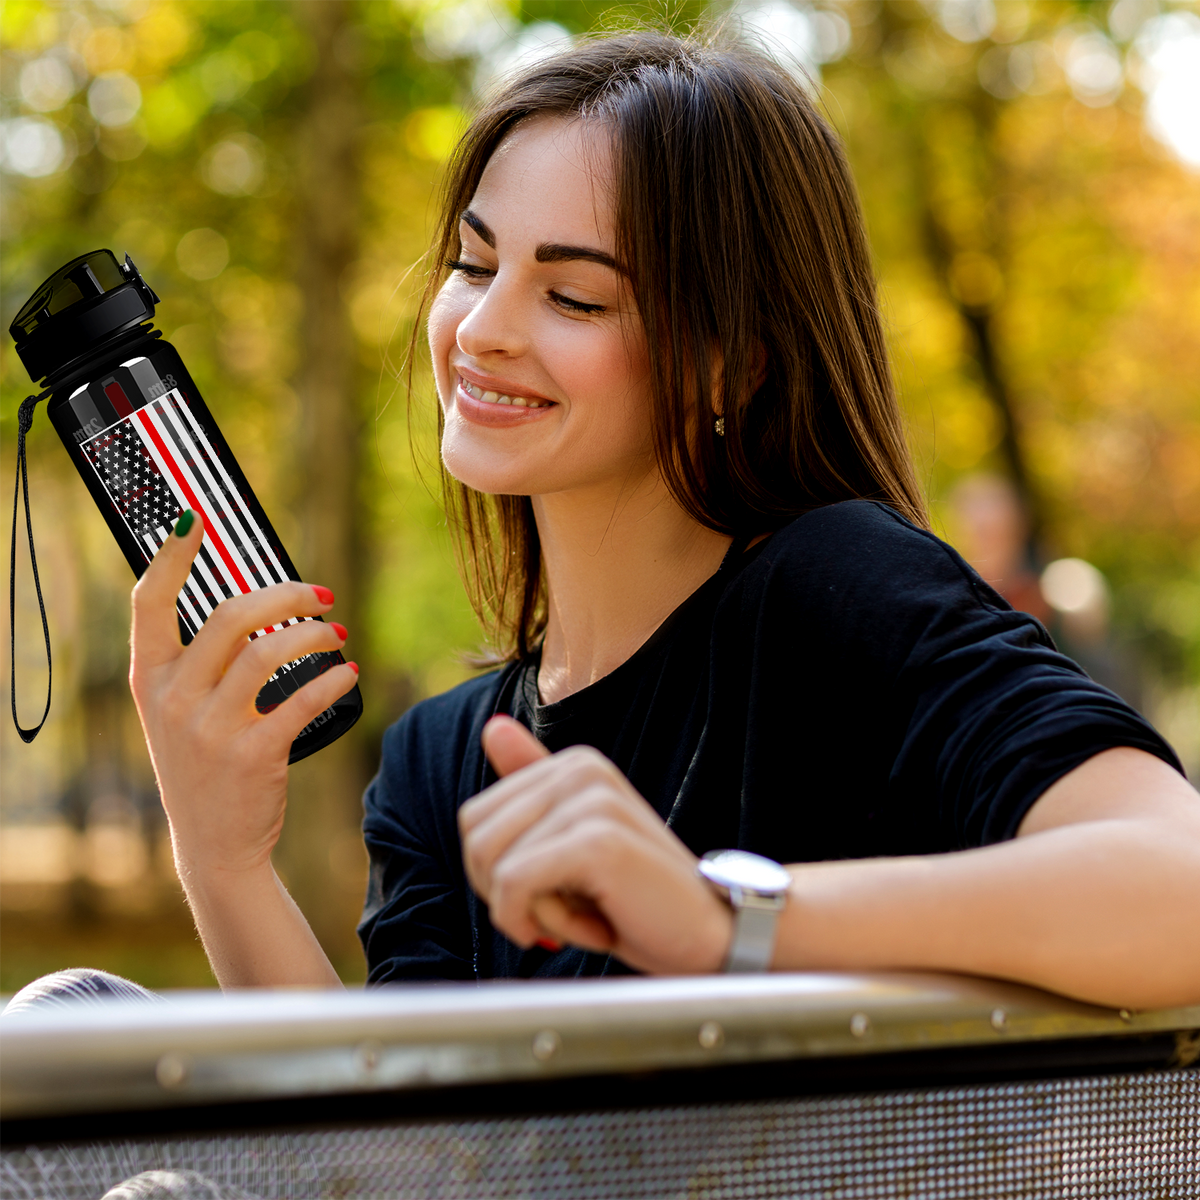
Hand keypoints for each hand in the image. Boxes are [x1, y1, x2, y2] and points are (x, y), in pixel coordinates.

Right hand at [129, 513, 358, 879]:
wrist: (213, 845)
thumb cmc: (204, 766)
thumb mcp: (179, 713)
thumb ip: (198, 662)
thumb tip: (253, 600)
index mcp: (150, 679)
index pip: (149, 602)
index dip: (172, 556)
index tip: (196, 520)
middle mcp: (173, 699)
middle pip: (232, 615)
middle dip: (287, 594)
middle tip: (322, 595)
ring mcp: (210, 728)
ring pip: (271, 651)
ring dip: (316, 635)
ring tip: (338, 635)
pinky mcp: (253, 754)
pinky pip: (303, 698)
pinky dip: (333, 679)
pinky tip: (347, 673)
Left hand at [459, 716, 733, 973]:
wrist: (713, 934)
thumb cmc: (637, 898)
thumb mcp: (574, 842)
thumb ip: (534, 788)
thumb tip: (492, 727)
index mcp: (573, 764)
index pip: (474, 819)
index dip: (499, 876)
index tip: (558, 892)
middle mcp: (581, 769)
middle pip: (475, 840)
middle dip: (507, 895)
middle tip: (572, 910)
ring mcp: (591, 800)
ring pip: (492, 867)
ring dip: (532, 914)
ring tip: (590, 915)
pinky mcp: (598, 840)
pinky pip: (515, 887)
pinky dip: (541, 925)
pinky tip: (595, 930)